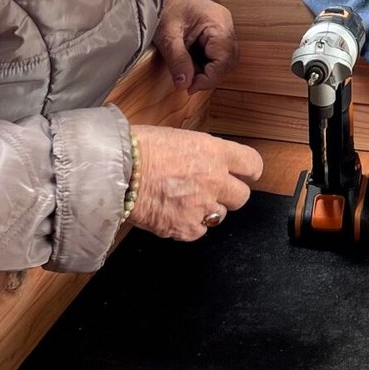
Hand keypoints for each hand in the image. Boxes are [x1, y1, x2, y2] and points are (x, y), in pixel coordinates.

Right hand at [128, 124, 262, 240]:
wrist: (116, 171)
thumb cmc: (138, 148)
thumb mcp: (178, 137)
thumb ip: (200, 152)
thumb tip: (205, 160)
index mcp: (214, 152)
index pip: (252, 164)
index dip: (249, 170)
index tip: (246, 173)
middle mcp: (214, 180)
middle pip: (242, 196)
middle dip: (229, 194)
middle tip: (212, 191)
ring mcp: (201, 207)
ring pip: (220, 216)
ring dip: (206, 210)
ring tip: (184, 201)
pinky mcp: (186, 228)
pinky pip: (198, 232)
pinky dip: (188, 226)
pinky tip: (173, 213)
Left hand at [153, 0, 237, 93]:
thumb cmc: (164, 6)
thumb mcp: (167, 36)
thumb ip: (177, 60)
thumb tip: (184, 84)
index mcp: (217, 23)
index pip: (224, 60)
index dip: (209, 78)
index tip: (190, 87)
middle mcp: (225, 24)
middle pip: (228, 60)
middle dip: (210, 75)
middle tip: (189, 83)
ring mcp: (223, 26)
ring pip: (226, 58)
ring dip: (209, 70)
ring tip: (189, 73)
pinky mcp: (216, 30)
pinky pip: (219, 52)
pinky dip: (207, 62)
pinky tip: (191, 64)